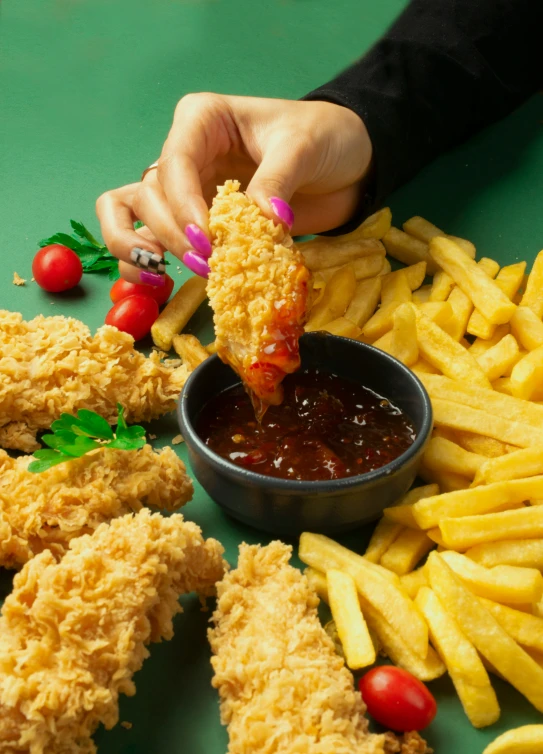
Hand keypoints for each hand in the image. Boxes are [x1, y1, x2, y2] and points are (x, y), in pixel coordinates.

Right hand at [96, 93, 372, 280]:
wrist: (345, 164)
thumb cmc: (323, 138)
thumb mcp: (303, 147)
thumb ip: (278, 179)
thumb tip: (264, 218)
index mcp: (202, 120)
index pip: (174, 162)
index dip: (183, 205)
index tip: (207, 241)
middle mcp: (185, 153)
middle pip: (150, 194)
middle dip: (171, 233)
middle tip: (206, 264)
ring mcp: (186, 189)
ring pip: (136, 214)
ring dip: (143, 246)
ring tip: (166, 274)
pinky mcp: (195, 222)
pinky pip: (151, 238)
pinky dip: (143, 261)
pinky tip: (158, 281)